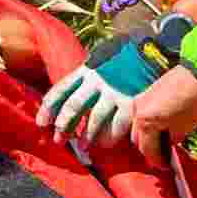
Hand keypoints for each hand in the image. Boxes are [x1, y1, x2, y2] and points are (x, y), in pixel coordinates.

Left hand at [36, 35, 162, 147]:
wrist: (156, 51)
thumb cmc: (127, 57)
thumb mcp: (102, 60)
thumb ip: (88, 76)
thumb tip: (71, 95)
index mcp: (87, 69)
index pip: (61, 89)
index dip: (49, 108)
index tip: (41, 123)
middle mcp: (97, 80)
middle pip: (73, 106)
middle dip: (63, 125)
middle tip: (58, 140)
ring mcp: (114, 92)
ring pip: (94, 120)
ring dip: (87, 136)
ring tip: (82, 147)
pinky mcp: (130, 102)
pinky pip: (117, 126)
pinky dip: (111, 137)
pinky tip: (107, 144)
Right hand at [130, 65, 196, 167]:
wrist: (192, 76)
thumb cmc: (190, 102)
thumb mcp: (182, 129)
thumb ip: (170, 141)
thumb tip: (166, 146)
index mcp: (145, 123)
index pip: (147, 149)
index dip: (156, 161)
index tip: (164, 166)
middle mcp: (137, 113)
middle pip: (137, 140)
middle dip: (149, 150)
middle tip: (161, 156)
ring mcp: (138, 102)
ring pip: (136, 127)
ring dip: (146, 137)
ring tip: (159, 142)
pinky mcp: (143, 95)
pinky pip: (140, 115)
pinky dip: (146, 125)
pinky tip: (158, 127)